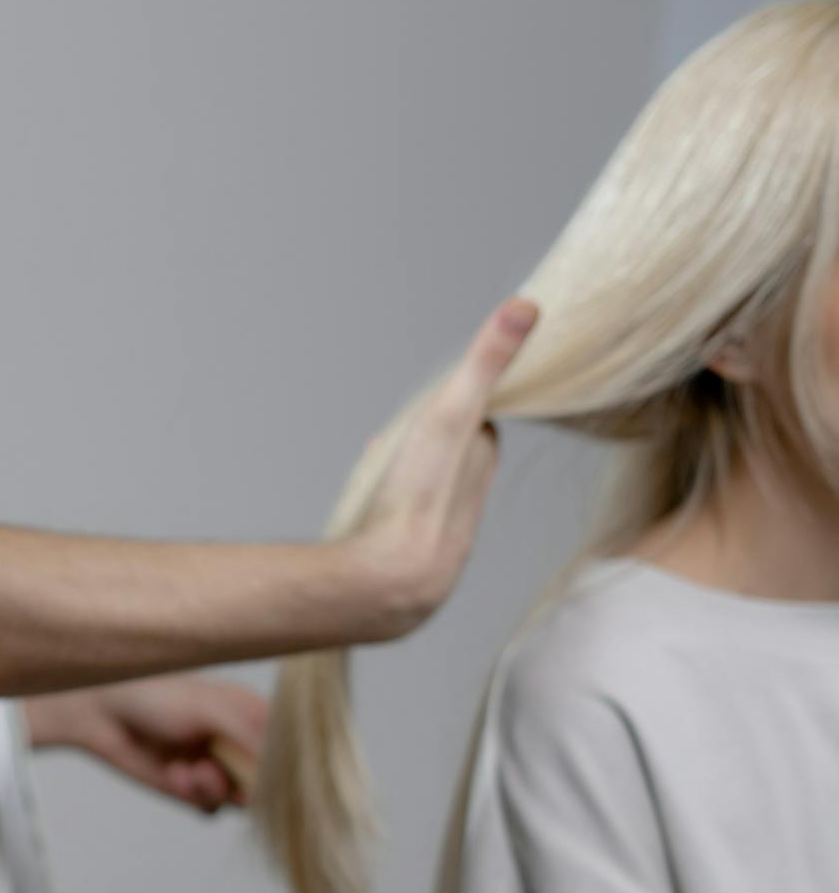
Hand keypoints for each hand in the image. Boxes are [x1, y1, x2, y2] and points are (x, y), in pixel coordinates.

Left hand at [25, 675, 267, 812]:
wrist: (102, 713)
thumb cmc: (156, 697)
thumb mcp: (210, 708)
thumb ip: (249, 733)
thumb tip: (283, 765)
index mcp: (252, 714)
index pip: (290, 747)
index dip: (288, 764)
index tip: (276, 773)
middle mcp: (239, 743)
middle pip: (271, 781)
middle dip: (252, 784)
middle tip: (230, 777)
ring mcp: (217, 767)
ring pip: (242, 800)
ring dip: (218, 789)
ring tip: (194, 771)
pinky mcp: (192, 790)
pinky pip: (211, 809)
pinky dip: (196, 796)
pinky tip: (174, 773)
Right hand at [345, 297, 538, 637]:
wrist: (389, 585)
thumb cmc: (417, 500)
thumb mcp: (448, 416)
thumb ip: (484, 364)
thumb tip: (526, 307)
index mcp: (478, 467)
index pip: (478, 429)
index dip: (457, 409)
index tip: (438, 400)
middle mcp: (468, 508)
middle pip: (452, 466)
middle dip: (428, 449)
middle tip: (398, 440)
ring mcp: (440, 543)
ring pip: (426, 503)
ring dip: (404, 488)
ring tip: (378, 482)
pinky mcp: (411, 571)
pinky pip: (402, 537)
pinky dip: (388, 523)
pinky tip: (366, 526)